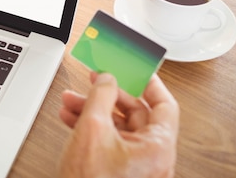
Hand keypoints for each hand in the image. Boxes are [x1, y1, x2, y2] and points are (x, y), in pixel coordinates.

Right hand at [58, 72, 178, 177]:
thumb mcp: (92, 129)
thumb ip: (101, 95)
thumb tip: (106, 79)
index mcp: (158, 148)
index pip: (164, 105)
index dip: (149, 83)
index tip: (136, 69)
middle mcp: (152, 158)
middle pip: (136, 114)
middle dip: (108, 95)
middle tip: (94, 81)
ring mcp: (136, 167)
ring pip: (117, 127)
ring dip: (93, 110)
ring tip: (71, 101)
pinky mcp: (119, 172)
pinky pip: (109, 141)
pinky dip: (91, 127)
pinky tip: (71, 118)